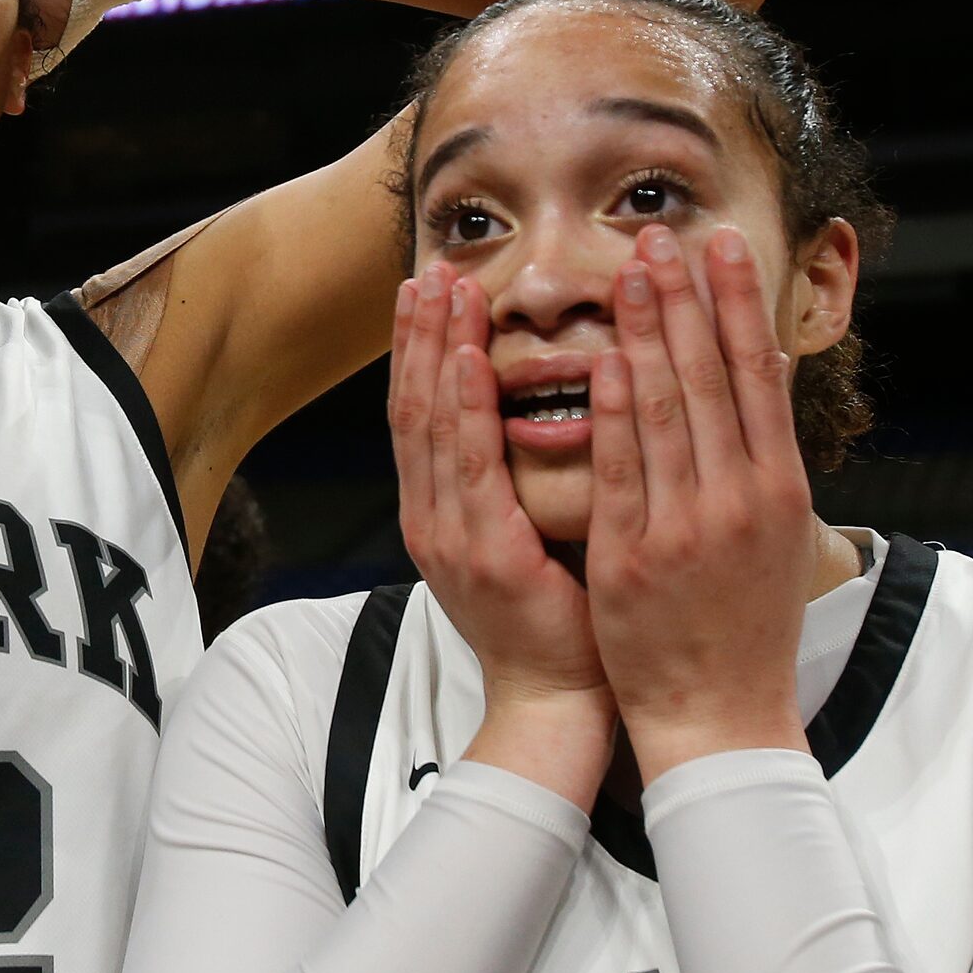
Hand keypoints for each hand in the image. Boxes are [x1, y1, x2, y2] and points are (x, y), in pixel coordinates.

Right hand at [390, 261, 613, 808]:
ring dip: (437, 353)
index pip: (423, 413)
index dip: (423, 349)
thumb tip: (536, 415)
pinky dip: (466, 410)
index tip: (431, 289)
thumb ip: (517, 481)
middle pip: (413, 407)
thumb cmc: (559, 620)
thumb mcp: (527, 537)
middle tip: (429, 270)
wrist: (557, 702)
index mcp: (443, 513)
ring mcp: (449, 536)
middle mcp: (432, 518)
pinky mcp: (481, 554)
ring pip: (432, 426)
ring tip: (444, 292)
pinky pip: (469, 470)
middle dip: (419, 335)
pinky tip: (472, 364)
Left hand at [586, 225, 819, 779]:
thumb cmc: (744, 626)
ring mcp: (688, 528)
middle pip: (715, 379)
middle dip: (688, 300)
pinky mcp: (636, 558)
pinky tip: (607, 360)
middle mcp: (740, 500)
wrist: (720, 716)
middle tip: (664, 234)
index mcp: (777, 490)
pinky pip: (624, 473)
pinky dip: (616, 414)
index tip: (721, 245)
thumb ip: (759, 465)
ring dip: (650, 333)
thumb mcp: (772, 537)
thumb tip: (758, 385)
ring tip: (631, 270)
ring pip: (669, 411)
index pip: (757, 377)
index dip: (738, 306)